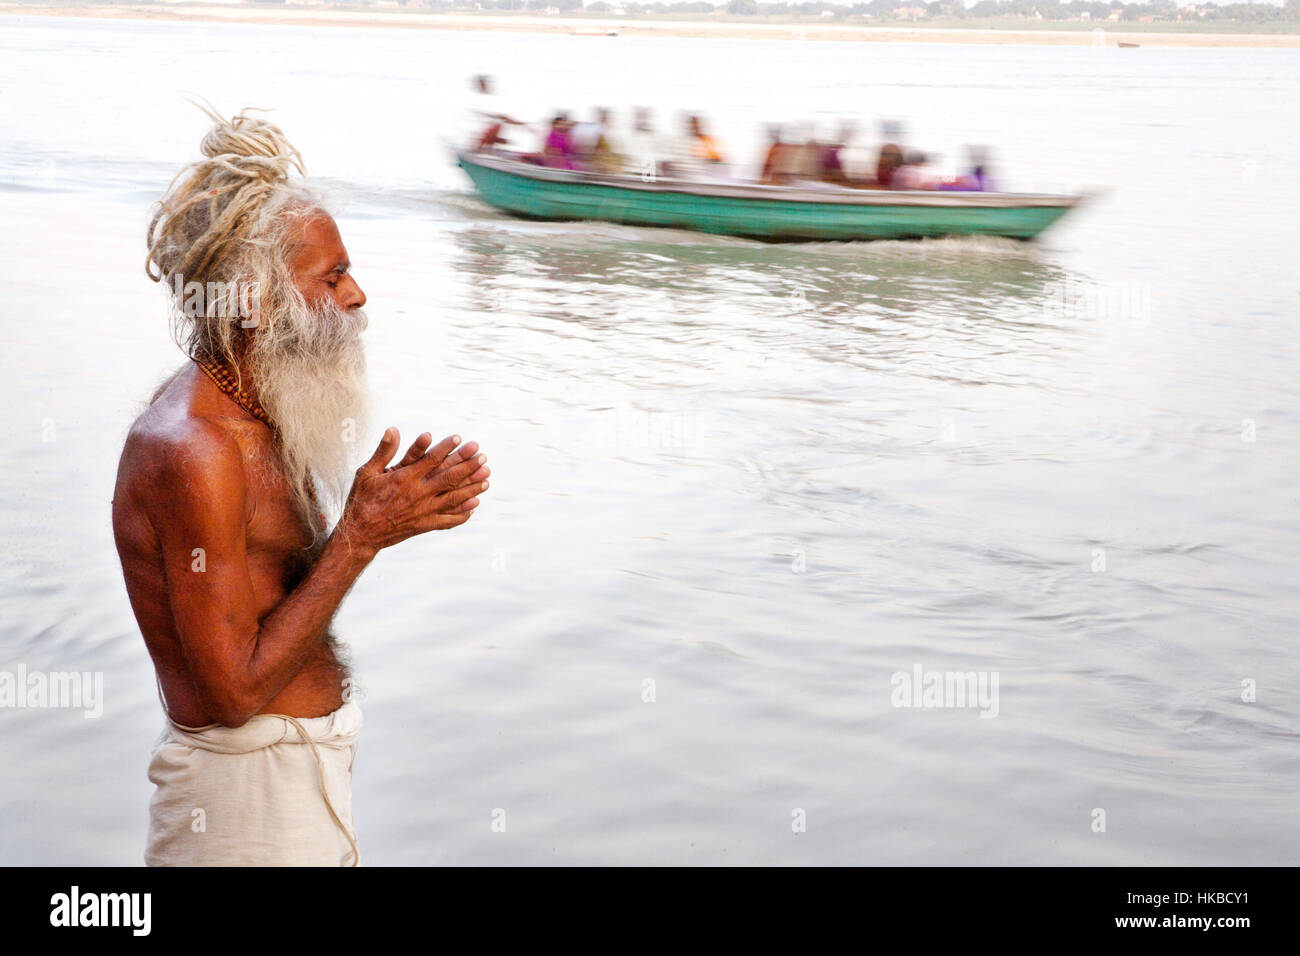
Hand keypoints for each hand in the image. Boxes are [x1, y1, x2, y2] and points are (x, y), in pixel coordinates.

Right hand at [338, 428, 490, 554]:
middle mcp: (418, 494)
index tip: (460, 438)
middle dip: (468, 465)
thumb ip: (383, 451)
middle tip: (483, 456)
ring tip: (487, 478)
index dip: (447, 448)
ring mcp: (423, 511)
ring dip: (472, 487)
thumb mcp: (367, 472)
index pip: (432, 459)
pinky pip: (448, 520)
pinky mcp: (425, 526)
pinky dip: (463, 513)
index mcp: (405, 478)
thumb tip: (392, 429)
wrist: (360, 534)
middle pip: (449, 477)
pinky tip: (474, 506)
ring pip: (454, 498)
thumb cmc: (361, 500)